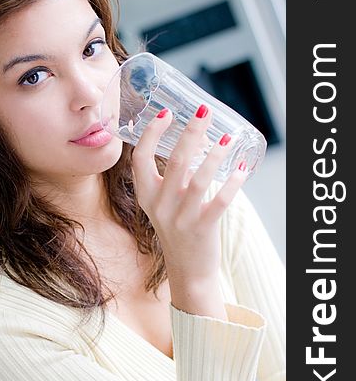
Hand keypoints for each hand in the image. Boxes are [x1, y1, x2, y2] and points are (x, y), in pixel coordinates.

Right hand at [131, 105, 247, 294]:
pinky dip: (232, 184)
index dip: (151, 134)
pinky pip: (220, 202)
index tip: (166, 113)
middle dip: (191, 132)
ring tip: (228, 139)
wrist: (187, 269)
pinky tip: (241, 170)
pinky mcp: (202, 228)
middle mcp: (160, 206)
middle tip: (204, 111)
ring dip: (215, 156)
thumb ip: (171, 177)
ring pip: (198, 180)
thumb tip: (196, 138)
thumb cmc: (177, 228)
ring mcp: (181, 218)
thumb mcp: (163, 203)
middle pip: (175, 161)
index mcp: (146, 195)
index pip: (140, 158)